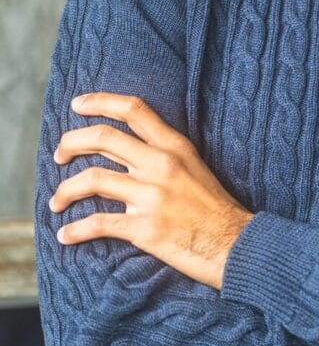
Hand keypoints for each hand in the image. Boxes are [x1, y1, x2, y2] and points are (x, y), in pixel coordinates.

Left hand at [49, 92, 253, 288]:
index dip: (99, 102)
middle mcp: (161, 164)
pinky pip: (97, 223)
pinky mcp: (145, 228)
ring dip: (64, 190)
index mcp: (174, 146)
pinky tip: (65, 235)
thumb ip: (163, 152)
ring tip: (57, 201)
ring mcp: (152, 196)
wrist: (234, 243)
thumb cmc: (213, 206)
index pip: (133, 110)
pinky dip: (75, 230)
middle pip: (102, 138)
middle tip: (59, 155)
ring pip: (91, 179)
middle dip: (70, 143)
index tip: (77, 105)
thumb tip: (127, 147)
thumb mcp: (194, 165)